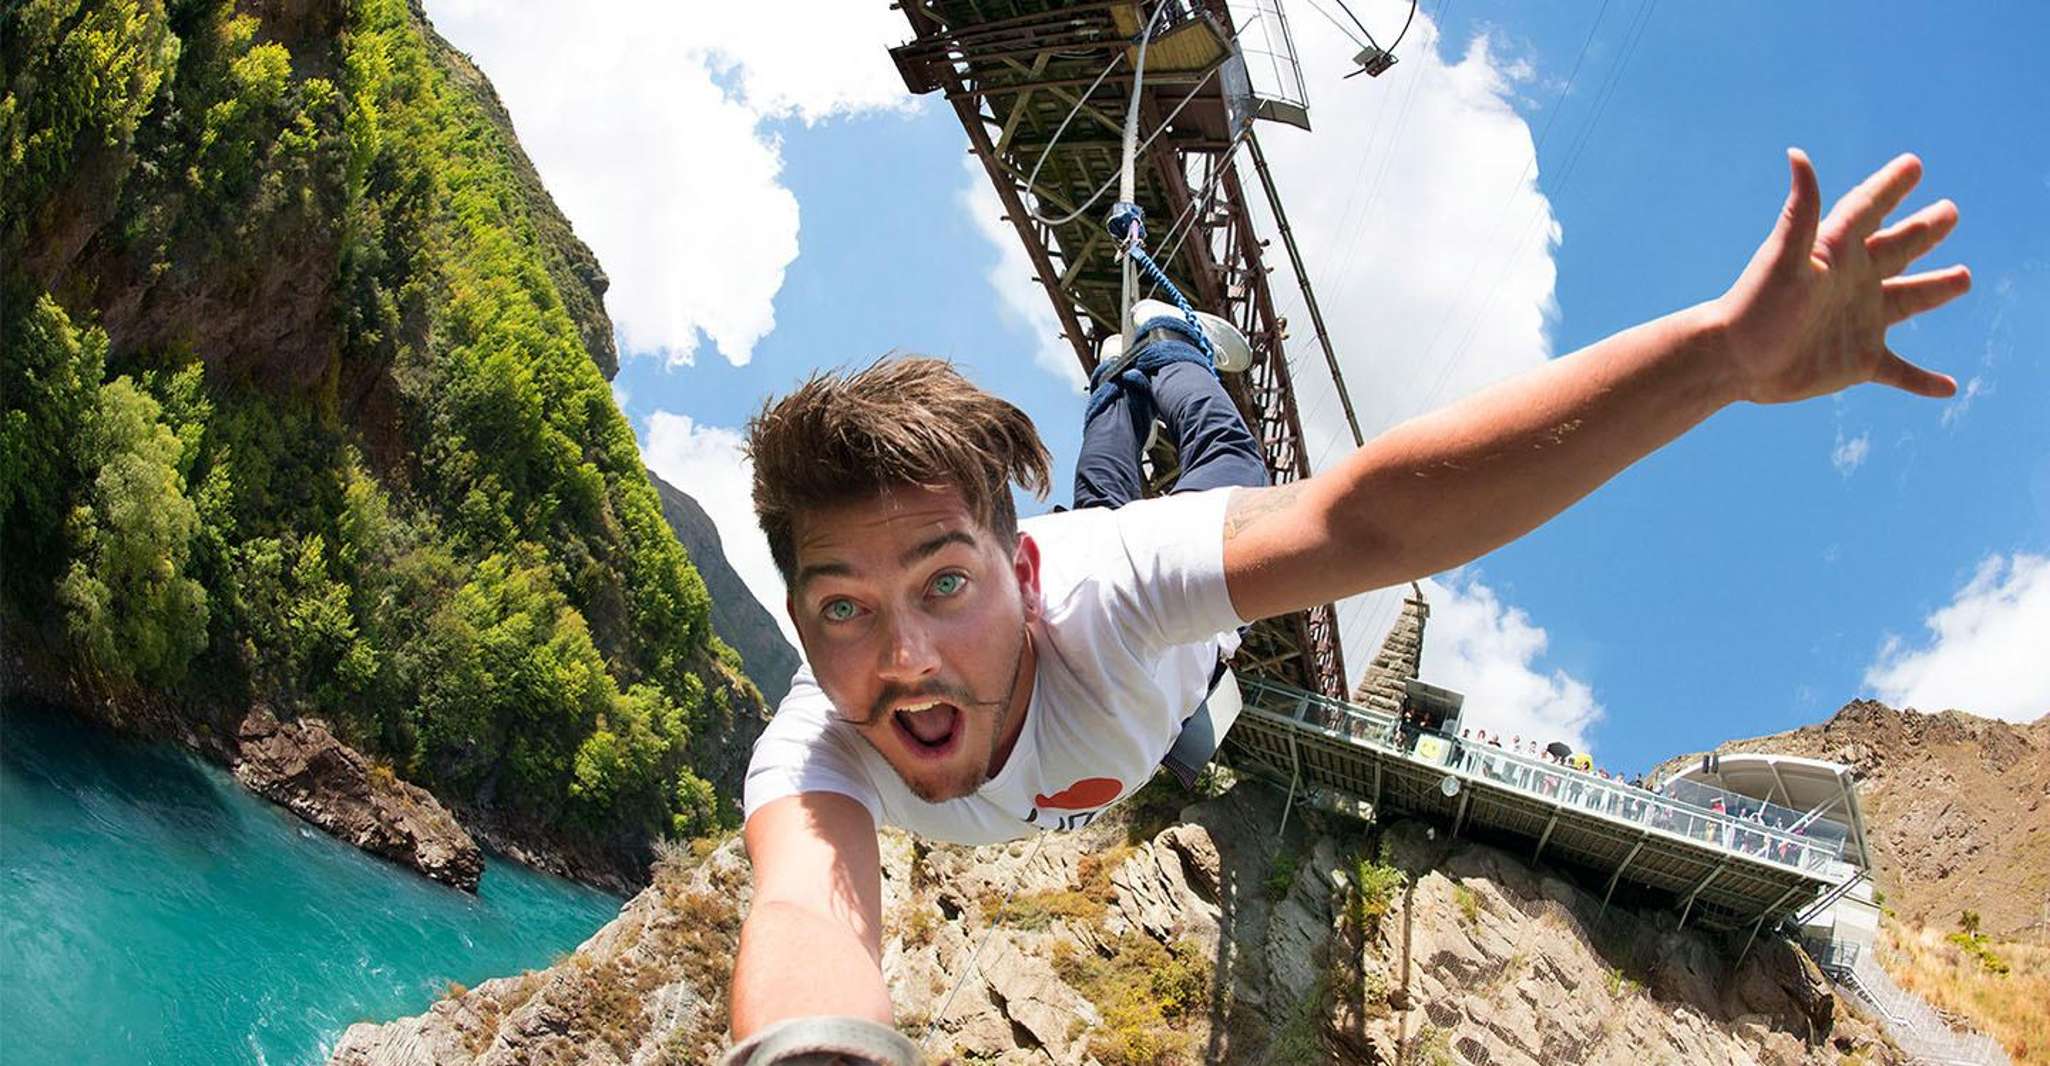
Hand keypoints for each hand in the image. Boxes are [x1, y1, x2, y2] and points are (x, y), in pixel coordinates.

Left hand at [1714, 149, 1969, 404]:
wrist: (1732, 362)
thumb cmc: (1755, 306)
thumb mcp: (1784, 256)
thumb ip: (1800, 210)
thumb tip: (1797, 154)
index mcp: (1836, 253)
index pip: (1869, 210)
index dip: (1890, 187)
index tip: (1913, 165)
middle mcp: (1852, 282)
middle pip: (1897, 250)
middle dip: (1924, 232)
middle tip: (1949, 211)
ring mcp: (1859, 321)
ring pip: (1908, 300)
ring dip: (1936, 290)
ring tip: (1963, 277)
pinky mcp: (1858, 361)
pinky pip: (1899, 371)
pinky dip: (1922, 380)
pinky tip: (1947, 388)